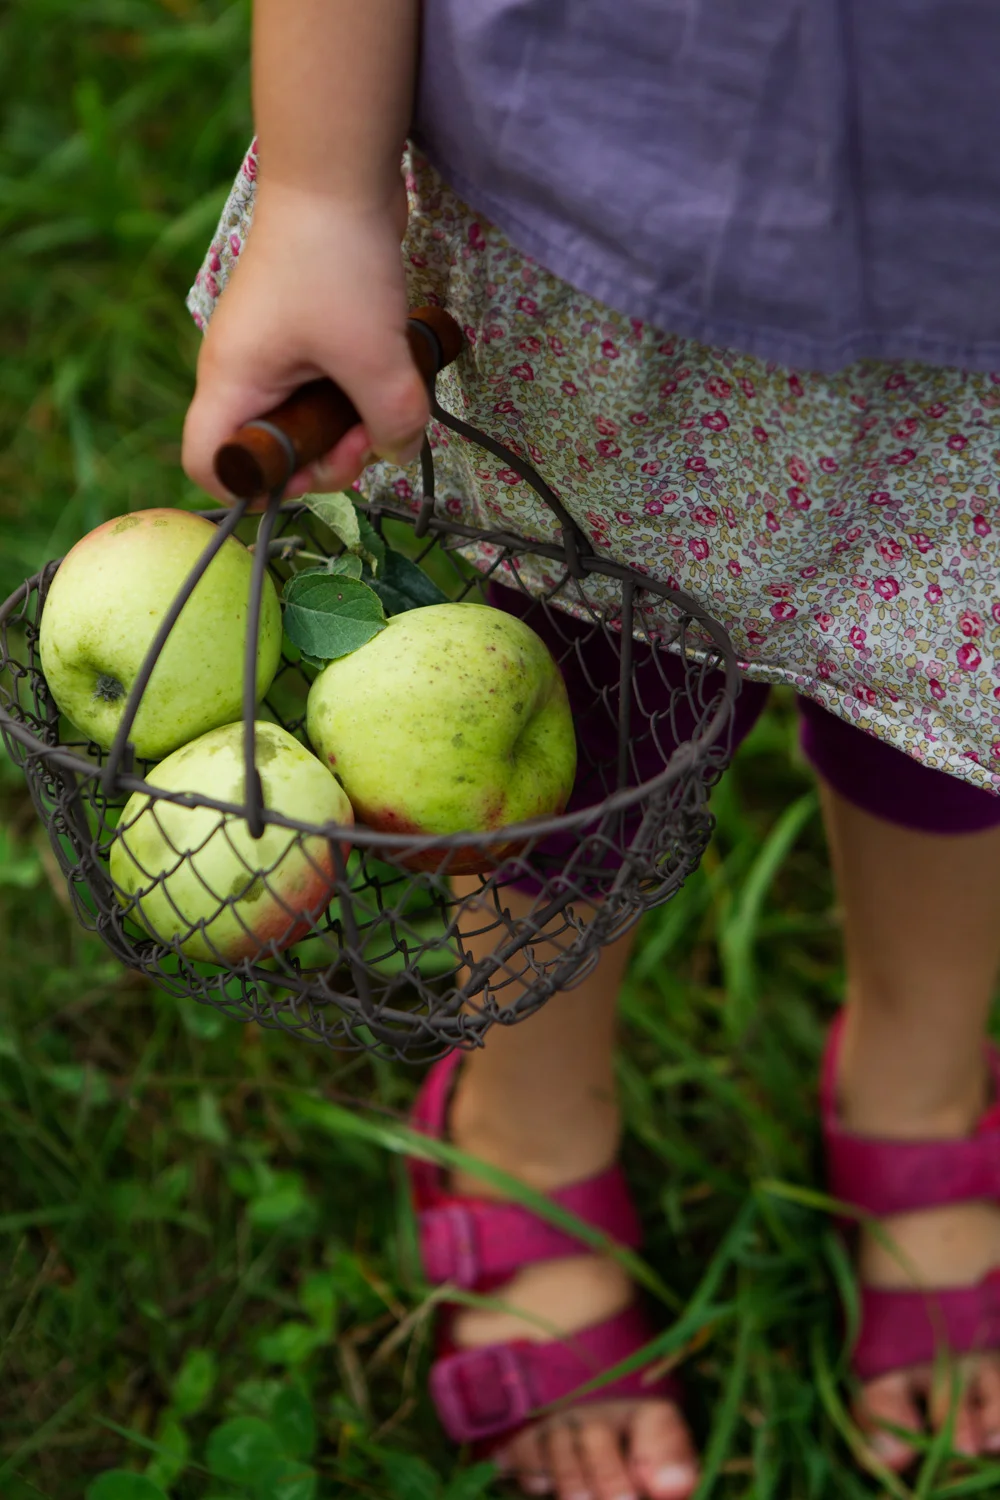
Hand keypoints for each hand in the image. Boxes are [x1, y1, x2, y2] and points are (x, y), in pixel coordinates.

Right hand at [182, 181, 427, 504]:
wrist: (338, 172)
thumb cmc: (336, 261)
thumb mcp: (374, 356)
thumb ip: (392, 422)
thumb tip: (397, 454)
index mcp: (232, 382)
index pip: (209, 465)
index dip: (254, 488)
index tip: (313, 467)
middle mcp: (241, 372)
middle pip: (271, 451)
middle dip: (326, 456)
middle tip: (369, 433)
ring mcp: (271, 352)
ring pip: (305, 419)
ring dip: (349, 423)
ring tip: (387, 394)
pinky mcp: (302, 333)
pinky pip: (324, 386)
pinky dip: (356, 389)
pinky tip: (387, 367)